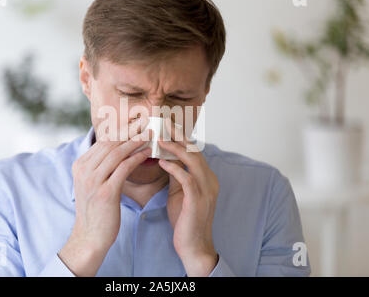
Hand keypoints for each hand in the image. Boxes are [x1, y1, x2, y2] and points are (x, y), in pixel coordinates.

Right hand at [59, 118, 150, 275]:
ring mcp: (93, 181)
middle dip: (129, 131)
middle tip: (146, 122)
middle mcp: (84, 170)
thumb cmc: (96, 211)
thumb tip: (117, 150)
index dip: (121, 131)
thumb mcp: (92, 184)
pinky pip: (124, 168)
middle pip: (110, 143)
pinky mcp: (105, 192)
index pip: (102, 142)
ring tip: (150, 133)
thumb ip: (100, 167)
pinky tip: (147, 152)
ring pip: (117, 152)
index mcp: (79, 165)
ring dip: (135, 141)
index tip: (136, 123)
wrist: (90, 237)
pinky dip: (137, 157)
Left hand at [158, 118, 219, 276]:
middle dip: (178, 136)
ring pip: (193, 161)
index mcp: (206, 177)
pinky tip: (161, 162)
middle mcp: (209, 180)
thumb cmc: (185, 219)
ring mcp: (206, 190)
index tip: (166, 125)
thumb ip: (176, 174)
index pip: (194, 151)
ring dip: (175, 148)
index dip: (181, 137)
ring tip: (159, 138)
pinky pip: (187, 178)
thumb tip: (165, 157)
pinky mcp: (198, 200)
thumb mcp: (179, 192)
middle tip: (163, 123)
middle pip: (195, 150)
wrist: (193, 246)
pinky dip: (174, 168)